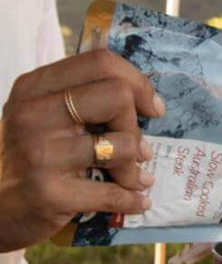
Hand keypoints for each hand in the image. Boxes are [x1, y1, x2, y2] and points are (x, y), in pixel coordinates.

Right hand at [0, 49, 164, 251]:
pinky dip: (133, 199)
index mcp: (36, 88)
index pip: (101, 63)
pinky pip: (113, 193)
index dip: (138, 82)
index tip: (152, 107)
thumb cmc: (26, 157)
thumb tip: (145, 101)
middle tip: (138, 149)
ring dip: (136, 168)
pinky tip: (140, 200)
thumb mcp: (42, 117)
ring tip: (134, 178)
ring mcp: (41, 154)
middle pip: (117, 97)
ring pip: (123, 145)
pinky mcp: (50, 194)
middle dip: (136, 126)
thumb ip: (83, 100)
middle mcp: (35, 114)